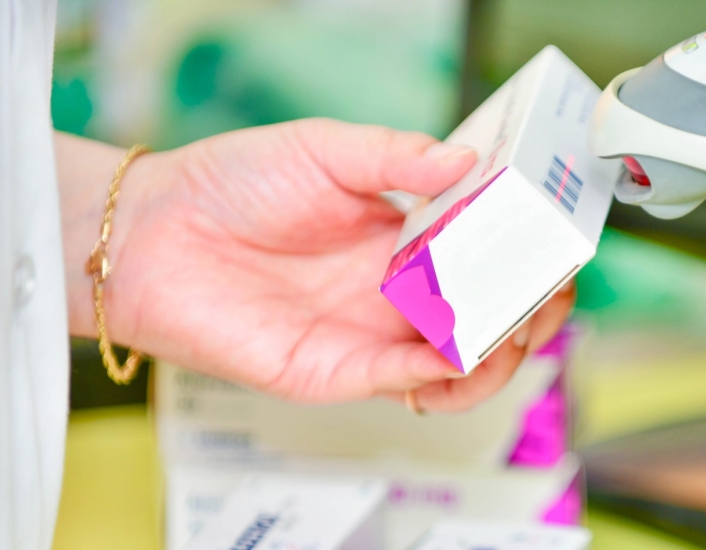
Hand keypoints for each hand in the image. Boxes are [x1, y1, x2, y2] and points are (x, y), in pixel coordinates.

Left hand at [59, 120, 573, 409]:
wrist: (152, 235)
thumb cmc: (230, 185)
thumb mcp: (323, 149)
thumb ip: (396, 156)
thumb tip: (467, 160)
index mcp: (401, 238)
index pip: (485, 254)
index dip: (524, 253)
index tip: (552, 241)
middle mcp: (395, 291)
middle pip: (486, 314)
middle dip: (530, 309)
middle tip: (549, 290)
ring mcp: (372, 333)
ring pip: (461, 362)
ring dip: (502, 351)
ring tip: (518, 326)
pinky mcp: (341, 370)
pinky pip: (410, 380)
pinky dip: (449, 371)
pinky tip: (466, 348)